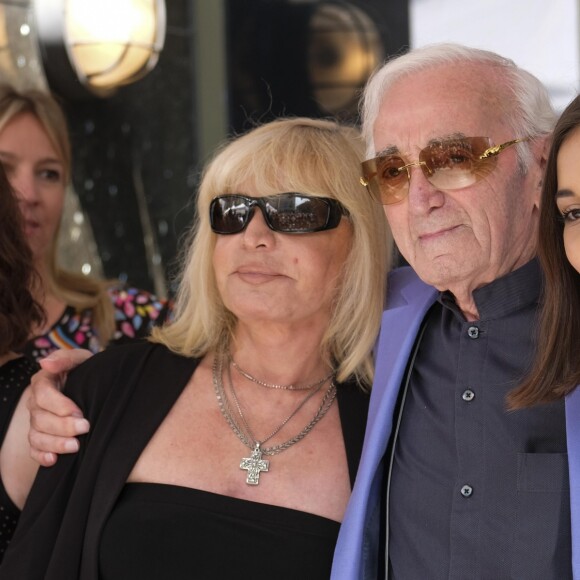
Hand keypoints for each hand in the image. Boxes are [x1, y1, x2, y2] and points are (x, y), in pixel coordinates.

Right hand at [27, 349, 91, 466]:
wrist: (96, 383)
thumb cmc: (88, 369)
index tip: (79, 411)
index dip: (59, 405)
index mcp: (44, 382)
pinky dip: (42, 456)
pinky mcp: (41, 435)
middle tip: (85, 427)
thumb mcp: (81, 359)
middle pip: (40, 418)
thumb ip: (64, 358)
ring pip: (37, 436)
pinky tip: (54, 460)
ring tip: (76, 446)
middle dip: (62, 426)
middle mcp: (36, 403)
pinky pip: (35, 449)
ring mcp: (37, 421)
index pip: (43, 395)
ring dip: (55, 443)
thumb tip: (45, 363)